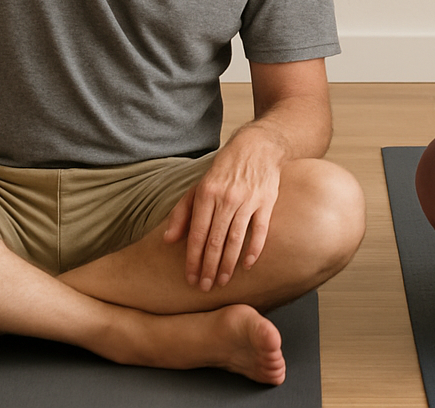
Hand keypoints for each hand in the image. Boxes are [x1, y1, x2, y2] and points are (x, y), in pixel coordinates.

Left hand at [162, 136, 283, 289]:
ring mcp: (248, 200)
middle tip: (205, 287)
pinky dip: (254, 250)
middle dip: (208, 267)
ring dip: (228, 264)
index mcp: (206, 194)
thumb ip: (182, 212)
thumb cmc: (224, 170)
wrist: (257, 147)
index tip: (190, 278)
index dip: (193, 259)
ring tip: (221, 281)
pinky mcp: (267, 202)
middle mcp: (226, 198)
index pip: (197, 234)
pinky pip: (260, 231)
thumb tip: (168, 240)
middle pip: (215, 240)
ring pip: (235, 239)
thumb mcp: (199, 186)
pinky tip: (247, 266)